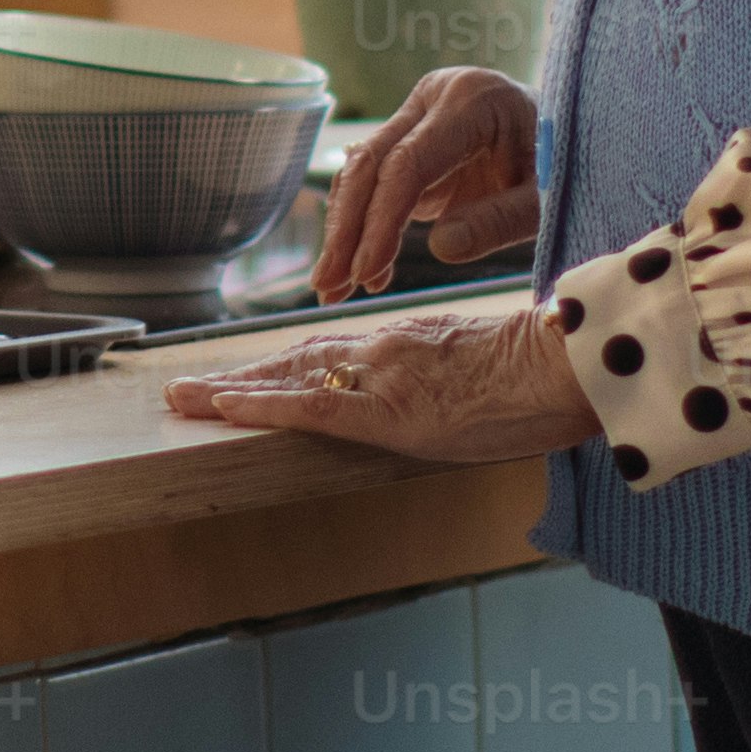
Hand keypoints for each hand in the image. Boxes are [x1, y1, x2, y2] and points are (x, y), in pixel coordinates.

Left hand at [161, 302, 596, 464]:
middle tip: (187, 386)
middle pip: (298, 362)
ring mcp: (381, 378)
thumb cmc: (553, 370)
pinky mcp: (383, 411)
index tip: (249, 372)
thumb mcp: (498, 365)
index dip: (285, 364)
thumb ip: (467, 371)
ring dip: (231, 391)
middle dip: (241, 376)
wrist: (568, 368)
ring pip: (289, 380)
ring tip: (182, 399)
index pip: (335, 351)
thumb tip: (471, 388)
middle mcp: (385, 350)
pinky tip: (220, 410)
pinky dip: (258, 407)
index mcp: (413, 340)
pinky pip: (306, 409)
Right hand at [314, 65, 543, 301]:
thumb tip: (440, 248)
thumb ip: (499, 221)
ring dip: (346, 231)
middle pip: (371, 164)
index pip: (407, 163)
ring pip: (363, 172)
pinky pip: (376, 181)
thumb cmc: (566, 165)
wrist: (578, 133)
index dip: (381, 222)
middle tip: (328, 287)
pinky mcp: (412, 137)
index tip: (365, 274)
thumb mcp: (546, 198)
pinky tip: (359, 270)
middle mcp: (434, 97)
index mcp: (470, 100)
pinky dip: (365, 225)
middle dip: (347, 230)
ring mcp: (419, 112)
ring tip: (333, 289)